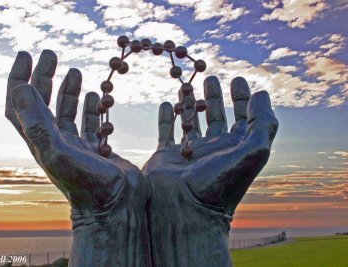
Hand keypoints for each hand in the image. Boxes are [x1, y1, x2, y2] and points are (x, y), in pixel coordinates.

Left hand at [5, 51, 150, 266]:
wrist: (115, 206)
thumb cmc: (86, 184)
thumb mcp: (57, 151)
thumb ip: (37, 122)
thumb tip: (20, 88)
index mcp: (41, 139)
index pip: (20, 104)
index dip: (18, 78)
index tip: (27, 54)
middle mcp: (55, 141)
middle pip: (43, 102)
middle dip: (45, 76)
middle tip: (51, 53)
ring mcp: (75, 145)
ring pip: (67, 111)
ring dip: (68, 90)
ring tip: (75, 71)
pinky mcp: (96, 148)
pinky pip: (89, 123)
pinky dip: (91, 107)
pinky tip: (95, 95)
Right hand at [143, 76, 277, 266]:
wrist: (185, 210)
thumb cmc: (220, 183)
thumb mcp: (253, 151)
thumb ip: (263, 122)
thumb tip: (262, 93)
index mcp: (235, 147)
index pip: (242, 117)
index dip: (242, 97)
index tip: (237, 79)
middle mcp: (213, 148)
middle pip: (216, 116)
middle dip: (214, 96)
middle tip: (211, 77)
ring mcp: (189, 151)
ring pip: (191, 121)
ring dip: (191, 103)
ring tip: (189, 84)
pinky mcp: (166, 155)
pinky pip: (167, 131)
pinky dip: (167, 117)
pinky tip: (169, 103)